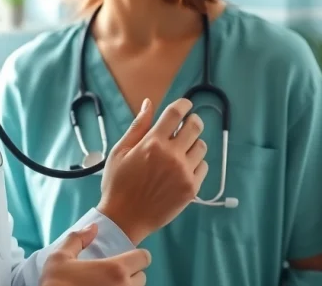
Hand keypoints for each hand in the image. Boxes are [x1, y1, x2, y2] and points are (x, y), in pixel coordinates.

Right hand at [40, 224, 150, 285]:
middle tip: (113, 276)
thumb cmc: (55, 285)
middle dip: (131, 275)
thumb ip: (78, 239)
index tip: (125, 259)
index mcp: (115, 270)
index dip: (136, 257)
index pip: (144, 258)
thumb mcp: (60, 258)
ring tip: (107, 285)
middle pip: (141, 278)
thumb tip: (93, 227)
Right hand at [97, 97, 207, 243]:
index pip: (176, 113)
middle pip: (195, 126)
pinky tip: (183, 168)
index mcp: (153, 143)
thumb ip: (138, 126)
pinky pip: (204, 167)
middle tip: (185, 126)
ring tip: (181, 151)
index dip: (184, 104)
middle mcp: (172, 155)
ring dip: (193, 144)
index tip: (185, 105)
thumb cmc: (118, 183)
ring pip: (202, 146)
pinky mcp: (191, 188)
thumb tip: (149, 103)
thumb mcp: (120, 151)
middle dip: (192, 121)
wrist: (125, 218)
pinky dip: (196, 164)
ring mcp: (184, 173)